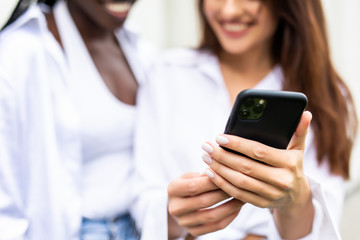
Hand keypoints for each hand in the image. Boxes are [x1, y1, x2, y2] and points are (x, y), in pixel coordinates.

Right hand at [167, 172, 243, 237]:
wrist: (178, 205)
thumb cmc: (187, 185)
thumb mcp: (190, 176)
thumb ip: (202, 175)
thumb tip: (219, 172)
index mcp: (173, 189)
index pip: (194, 186)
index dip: (212, 181)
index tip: (228, 175)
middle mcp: (175, 208)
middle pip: (204, 201)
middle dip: (224, 193)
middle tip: (238, 185)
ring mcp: (184, 222)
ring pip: (212, 216)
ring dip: (231, 206)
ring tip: (241, 196)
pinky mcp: (194, 232)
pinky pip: (216, 226)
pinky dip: (230, 217)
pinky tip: (237, 208)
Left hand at [202, 111, 313, 237]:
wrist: (297, 197)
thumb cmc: (293, 166)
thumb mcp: (298, 149)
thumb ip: (300, 131)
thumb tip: (305, 113)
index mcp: (289, 163)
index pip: (258, 151)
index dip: (238, 144)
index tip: (220, 137)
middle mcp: (281, 180)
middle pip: (245, 167)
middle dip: (223, 156)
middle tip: (207, 146)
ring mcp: (271, 194)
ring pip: (239, 181)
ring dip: (219, 169)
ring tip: (206, 157)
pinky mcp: (261, 204)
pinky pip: (238, 194)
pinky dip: (222, 183)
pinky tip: (211, 173)